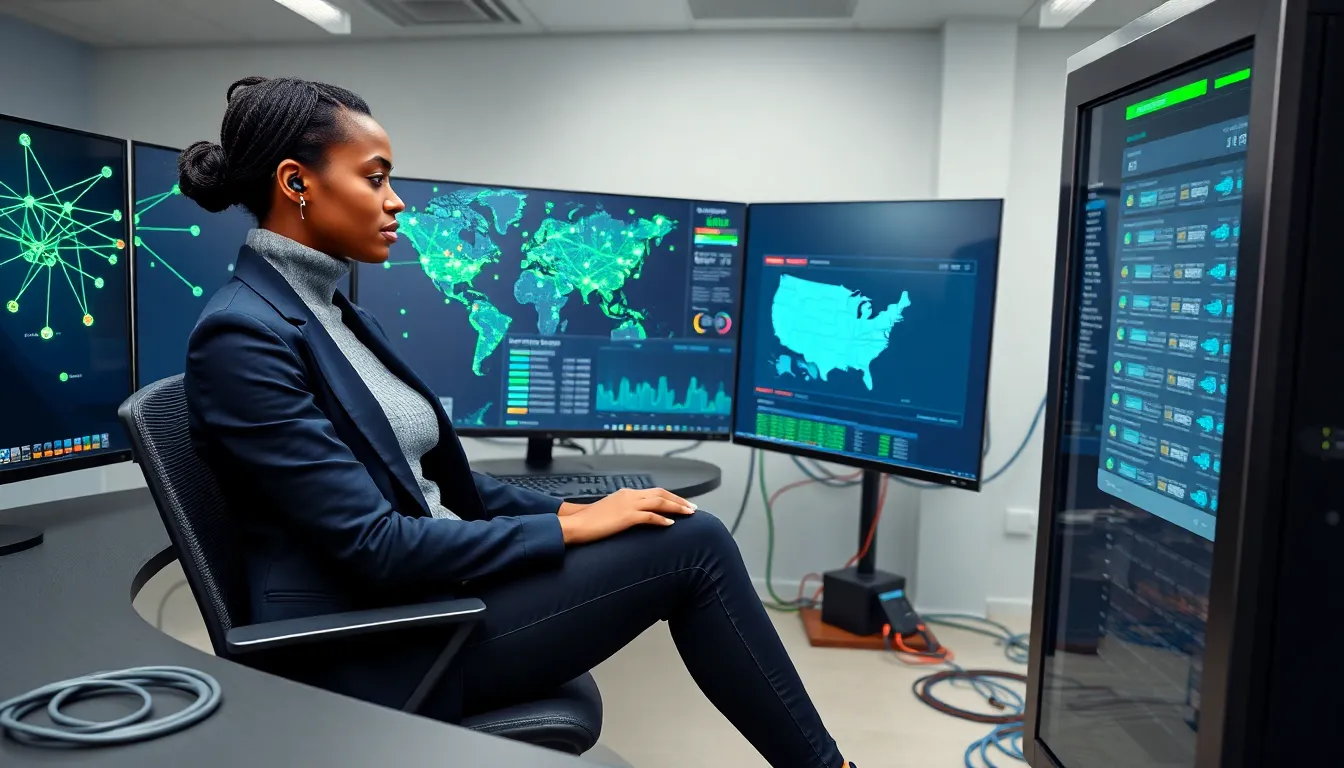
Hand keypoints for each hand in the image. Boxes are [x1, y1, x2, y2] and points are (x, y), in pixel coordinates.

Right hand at [557, 488, 696, 545]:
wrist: (575, 524)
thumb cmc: (589, 522)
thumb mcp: (610, 512)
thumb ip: (624, 512)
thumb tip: (635, 518)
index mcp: (626, 493)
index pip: (654, 492)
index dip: (671, 497)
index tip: (682, 504)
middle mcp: (629, 495)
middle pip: (661, 494)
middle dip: (679, 500)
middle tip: (693, 508)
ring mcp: (628, 505)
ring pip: (660, 502)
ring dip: (677, 507)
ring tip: (689, 514)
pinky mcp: (626, 516)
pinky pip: (650, 516)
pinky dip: (662, 519)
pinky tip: (671, 524)